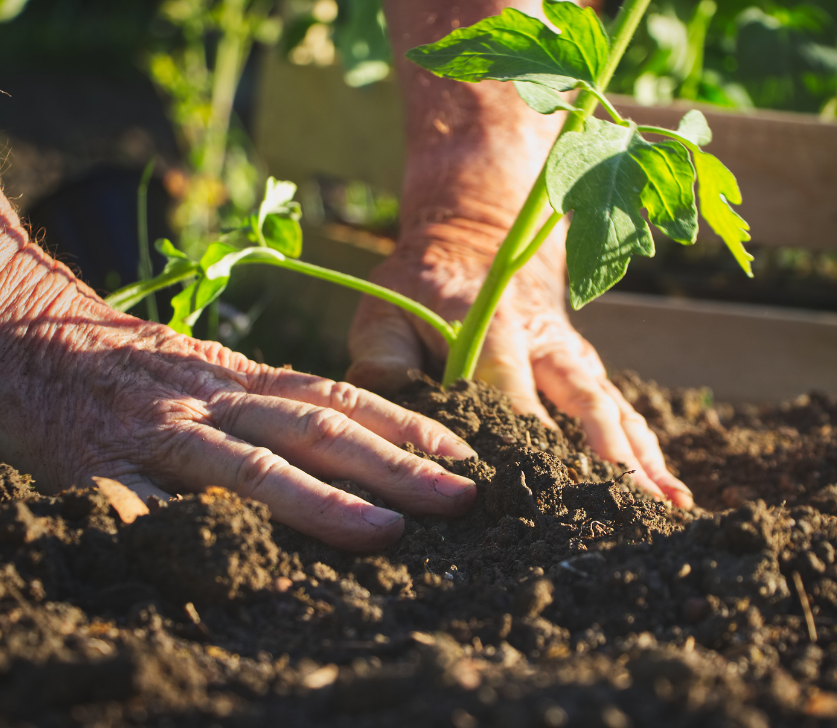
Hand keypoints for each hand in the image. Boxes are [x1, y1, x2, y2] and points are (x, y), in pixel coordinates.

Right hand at [0, 199, 476, 550]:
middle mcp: (217, 400)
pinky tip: (234, 567)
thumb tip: (352, 445)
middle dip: (395, 467)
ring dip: (322, 502)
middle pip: (318, 430)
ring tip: (386, 531)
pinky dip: (191, 533)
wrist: (28, 333)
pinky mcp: (102, 465)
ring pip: (252, 466)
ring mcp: (164, 433)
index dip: (406, 426)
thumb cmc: (131, 363)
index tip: (464, 455)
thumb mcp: (210, 371)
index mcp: (243, 378)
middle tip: (461, 497)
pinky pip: (146, 505)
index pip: (340, 398)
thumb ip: (268, 404)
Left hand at [365, 0, 691, 508]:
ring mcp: (574, 359)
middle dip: (607, 453)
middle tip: (625, 502)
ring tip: (668, 506)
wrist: (478, 242)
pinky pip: (623, 413)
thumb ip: (383, 364)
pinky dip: (648, 453)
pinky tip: (670, 494)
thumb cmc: (422, 290)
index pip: (510, 384)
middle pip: (583, 400)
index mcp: (494, 325)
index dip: (524, 430)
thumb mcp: (386, 313)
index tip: (538, 483)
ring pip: (614, 410)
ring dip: (641, 458)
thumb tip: (387, 424)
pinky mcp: (586, 373)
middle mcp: (546, 343)